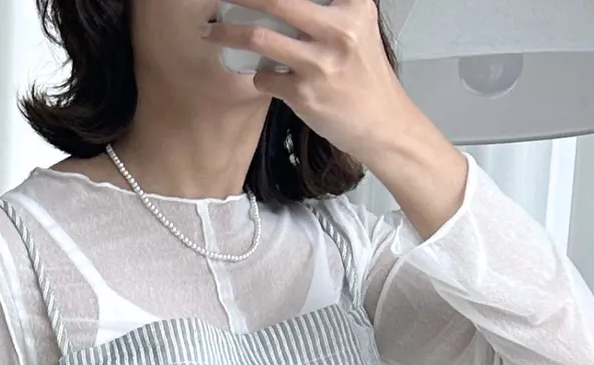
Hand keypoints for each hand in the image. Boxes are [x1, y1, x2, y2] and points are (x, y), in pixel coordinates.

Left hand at [204, 0, 413, 166]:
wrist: (381, 122)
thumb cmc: (364, 74)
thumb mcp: (358, 26)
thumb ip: (329, 9)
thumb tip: (279, 6)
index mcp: (353, 7)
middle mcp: (338, 30)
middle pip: (277, 0)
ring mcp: (319, 64)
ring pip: (259, 38)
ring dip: (227, 35)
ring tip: (212, 33)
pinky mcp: (304, 94)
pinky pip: (264, 77)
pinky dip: (259, 75)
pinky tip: (266, 76)